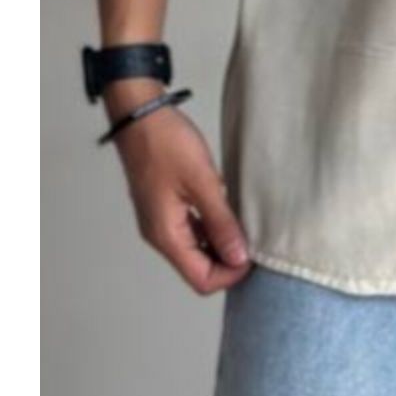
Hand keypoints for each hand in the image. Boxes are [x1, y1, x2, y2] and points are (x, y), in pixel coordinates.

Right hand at [106, 79, 251, 294]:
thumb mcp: (202, 182)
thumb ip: (221, 222)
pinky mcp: (166, 206)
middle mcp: (161, 235)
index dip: (230, 274)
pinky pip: (192, 230)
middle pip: (198, 268)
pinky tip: (230, 211)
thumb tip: (239, 258)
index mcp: (166, 235)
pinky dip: (212, 228)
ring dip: (221, 245)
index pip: (201, 279)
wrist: (140, 116)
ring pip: (196, 250)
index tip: (256, 255)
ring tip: (247, 225)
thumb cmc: (167, 144)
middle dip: (228, 262)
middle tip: (256, 240)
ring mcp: (162, 221)